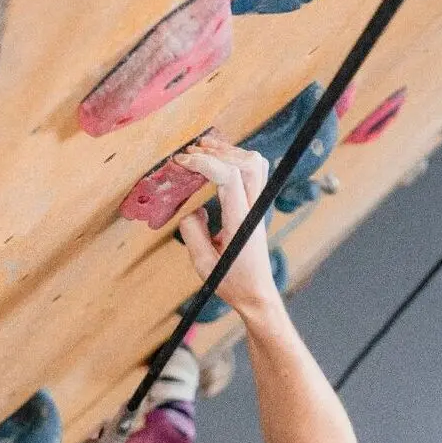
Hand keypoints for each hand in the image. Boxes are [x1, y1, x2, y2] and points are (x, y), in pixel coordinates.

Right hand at [174, 134, 279, 317]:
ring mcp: (259, 207)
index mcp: (240, 222)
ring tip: (203, 149)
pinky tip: (218, 162)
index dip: (204, 162)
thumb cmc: (231, 282)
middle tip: (190, 152)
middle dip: (217, 151)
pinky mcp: (257, 207)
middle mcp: (254, 210)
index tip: (182, 162)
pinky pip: (255, 173)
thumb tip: (191, 209)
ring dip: (229, 152)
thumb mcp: (202, 263)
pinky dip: (237, 160)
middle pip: (247, 163)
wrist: (256, 293)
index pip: (230, 176)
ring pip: (255, 164)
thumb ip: (192, 232)